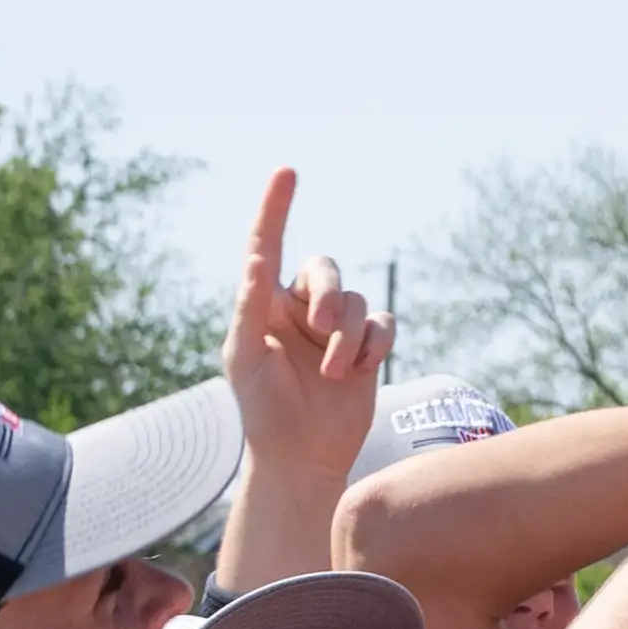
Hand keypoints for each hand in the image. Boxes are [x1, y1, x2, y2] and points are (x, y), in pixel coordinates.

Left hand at [222, 171, 393, 497]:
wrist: (301, 456)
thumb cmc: (262, 410)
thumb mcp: (244, 358)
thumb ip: (250, 308)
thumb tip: (256, 261)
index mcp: (263, 304)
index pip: (267, 245)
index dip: (276, 208)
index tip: (287, 172)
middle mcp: (299, 309)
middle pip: (325, 269)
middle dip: (327, 294)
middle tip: (319, 328)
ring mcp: (335, 329)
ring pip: (356, 302)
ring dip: (348, 336)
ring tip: (334, 373)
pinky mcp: (366, 349)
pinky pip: (384, 324)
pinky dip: (376, 344)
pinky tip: (361, 370)